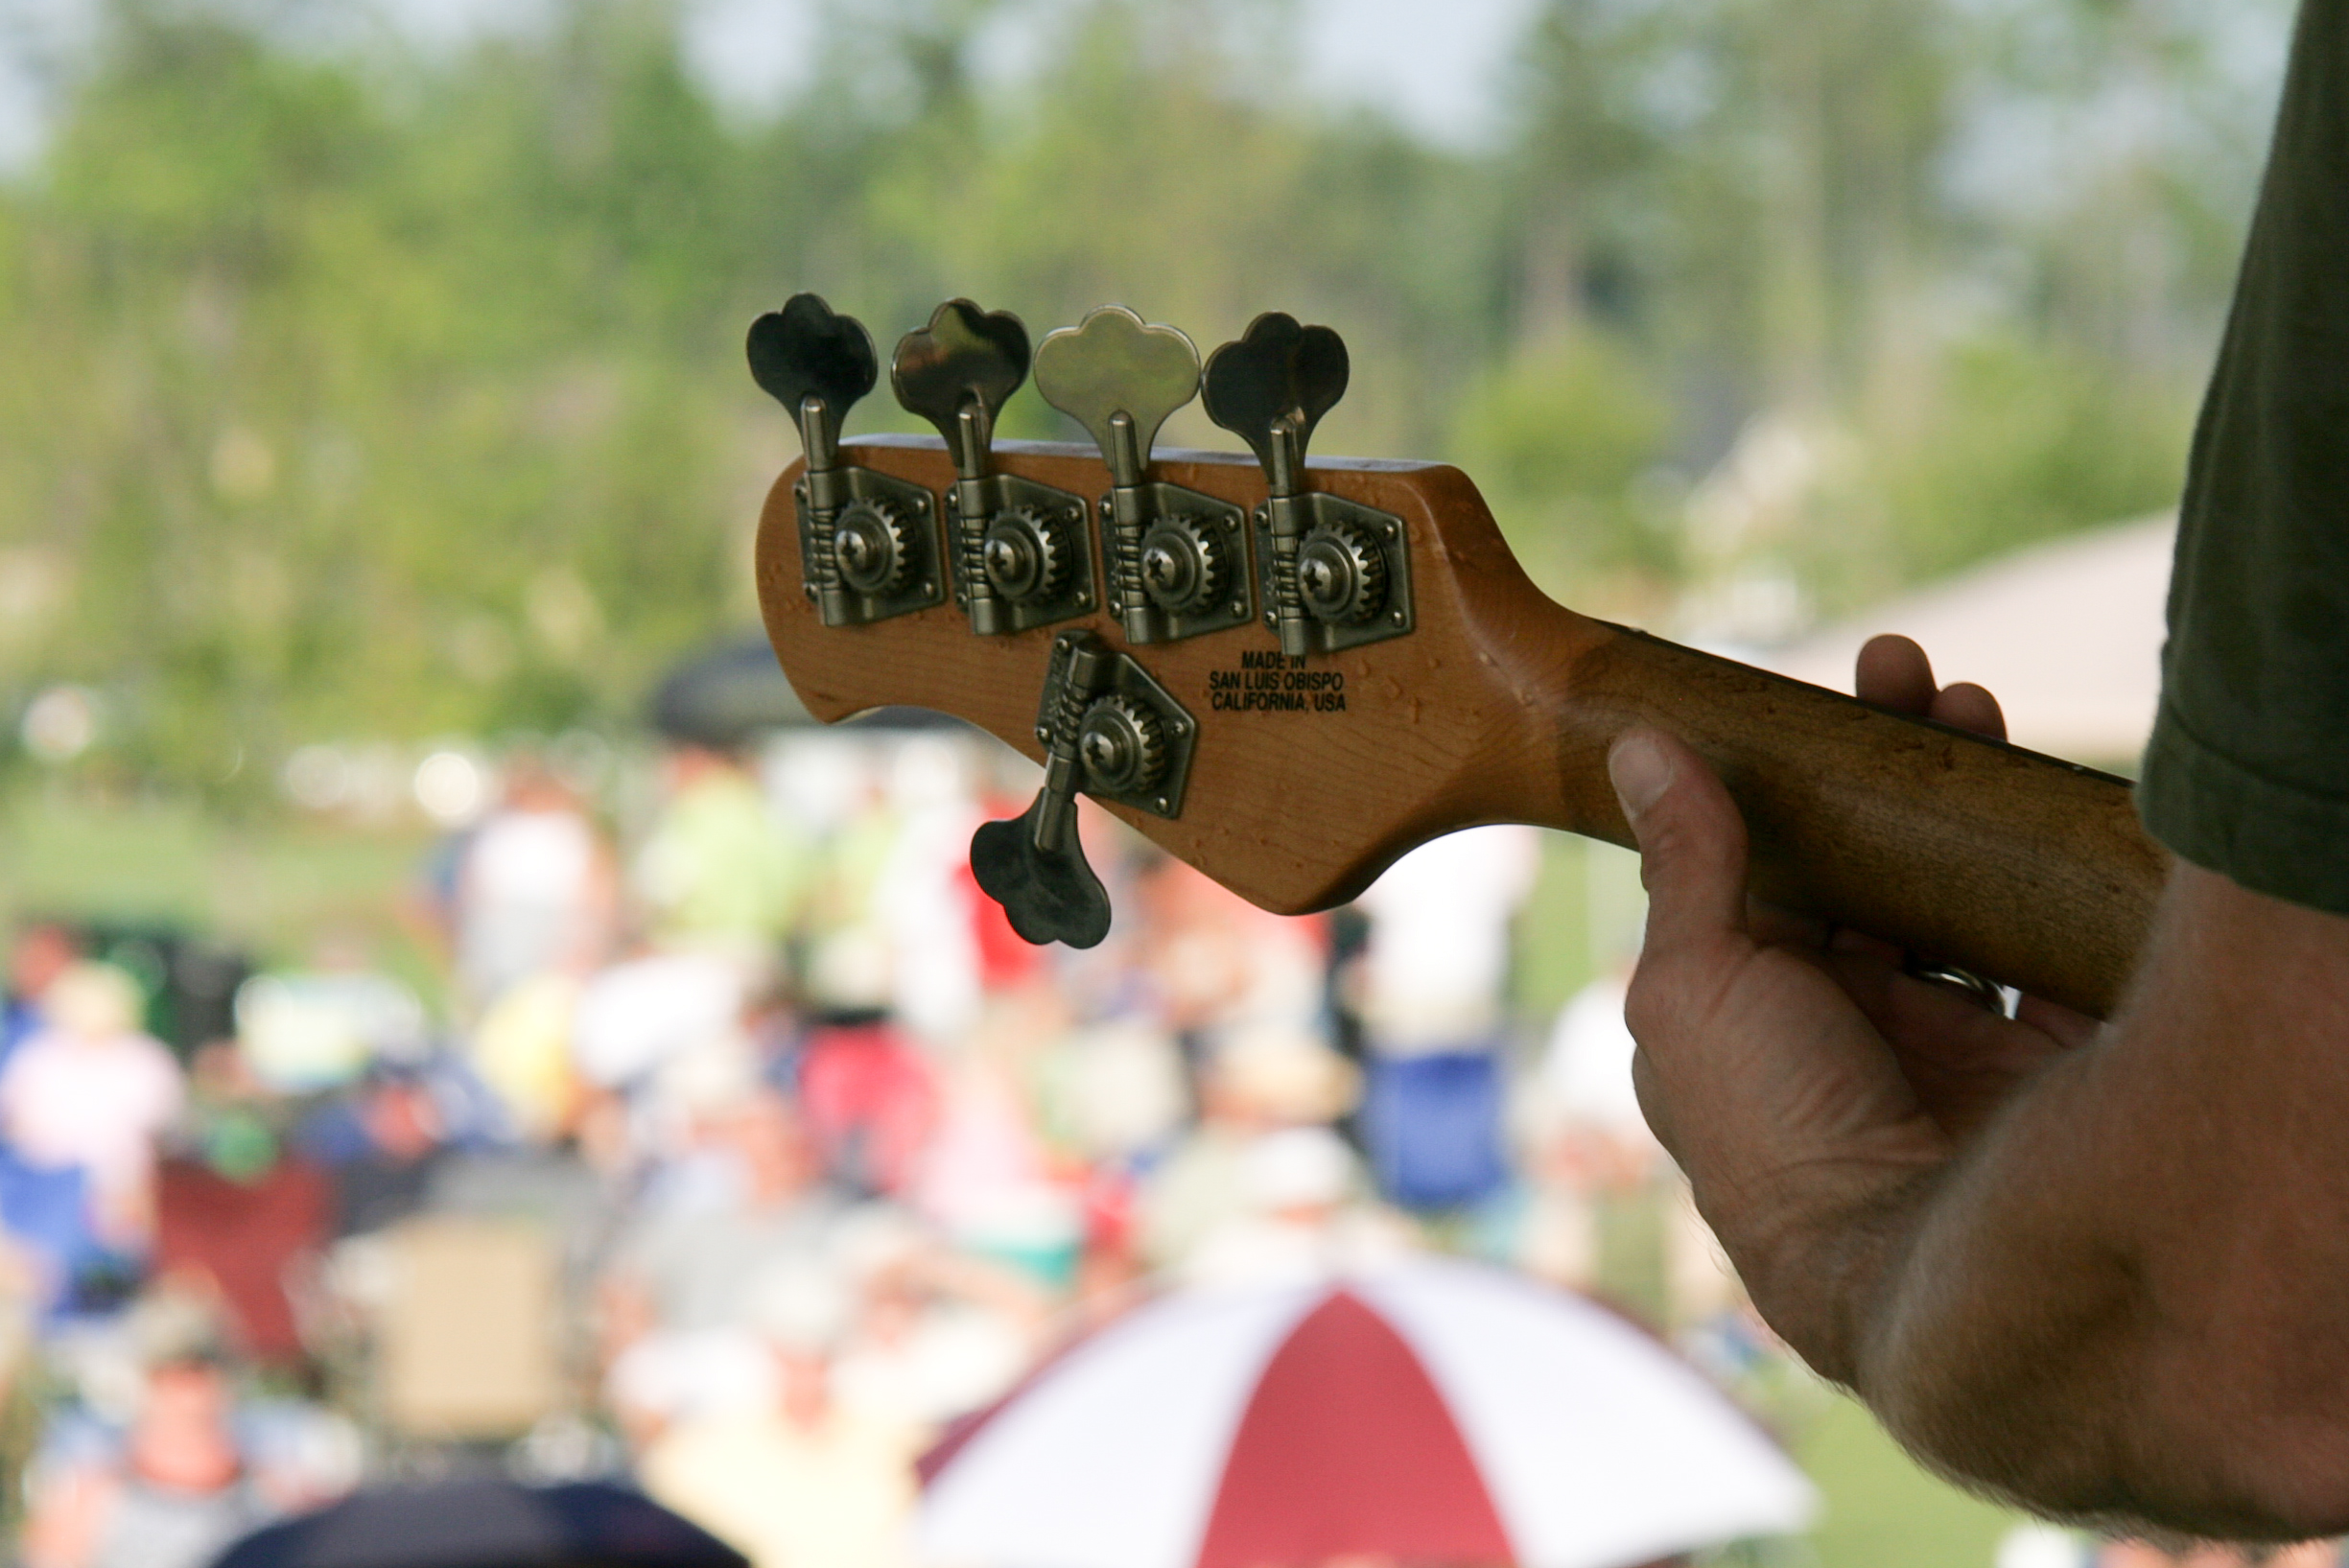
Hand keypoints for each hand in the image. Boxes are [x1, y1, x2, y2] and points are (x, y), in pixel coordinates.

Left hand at [1608, 634, 2091, 1380]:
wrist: (1920, 1255)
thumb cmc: (1772, 1125)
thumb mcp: (1693, 981)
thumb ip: (1683, 861)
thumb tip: (1636, 743)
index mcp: (1743, 1012)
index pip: (1762, 873)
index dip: (1781, 785)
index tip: (1808, 697)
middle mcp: (1840, 1024)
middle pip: (1862, 867)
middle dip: (1880, 768)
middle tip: (1902, 672)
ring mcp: (1943, 1039)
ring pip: (1950, 888)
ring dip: (1958, 795)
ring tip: (1963, 701)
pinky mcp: (2035, 1056)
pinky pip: (2042, 938)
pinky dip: (2038, 862)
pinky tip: (2029, 786)